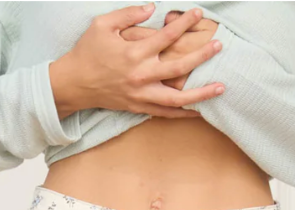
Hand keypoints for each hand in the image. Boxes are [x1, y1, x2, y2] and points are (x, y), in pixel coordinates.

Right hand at [50, 4, 223, 119]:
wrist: (74, 84)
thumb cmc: (88, 51)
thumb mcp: (103, 24)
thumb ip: (129, 14)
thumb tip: (152, 8)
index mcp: (134, 53)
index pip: (167, 36)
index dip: (184, 23)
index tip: (198, 14)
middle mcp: (141, 76)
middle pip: (179, 68)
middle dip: (201, 56)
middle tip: (219, 46)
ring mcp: (141, 95)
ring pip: (177, 99)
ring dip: (201, 94)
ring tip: (220, 87)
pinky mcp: (138, 107)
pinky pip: (165, 114)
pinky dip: (183, 114)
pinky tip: (199, 111)